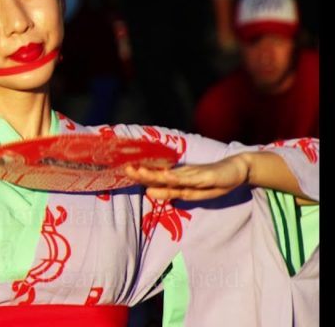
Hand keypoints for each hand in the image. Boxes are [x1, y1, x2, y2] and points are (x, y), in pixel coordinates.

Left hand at [124, 154, 250, 200]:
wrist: (237, 169)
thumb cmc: (214, 180)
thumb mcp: (193, 191)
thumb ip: (174, 192)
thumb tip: (151, 192)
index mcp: (178, 178)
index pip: (156, 180)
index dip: (141, 178)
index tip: (124, 174)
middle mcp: (183, 174)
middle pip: (160, 175)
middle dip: (143, 174)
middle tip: (125, 169)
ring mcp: (194, 174)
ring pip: (171, 176)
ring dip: (155, 174)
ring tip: (139, 172)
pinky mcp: (206, 176)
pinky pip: (190, 178)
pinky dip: (178, 177)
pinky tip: (167, 176)